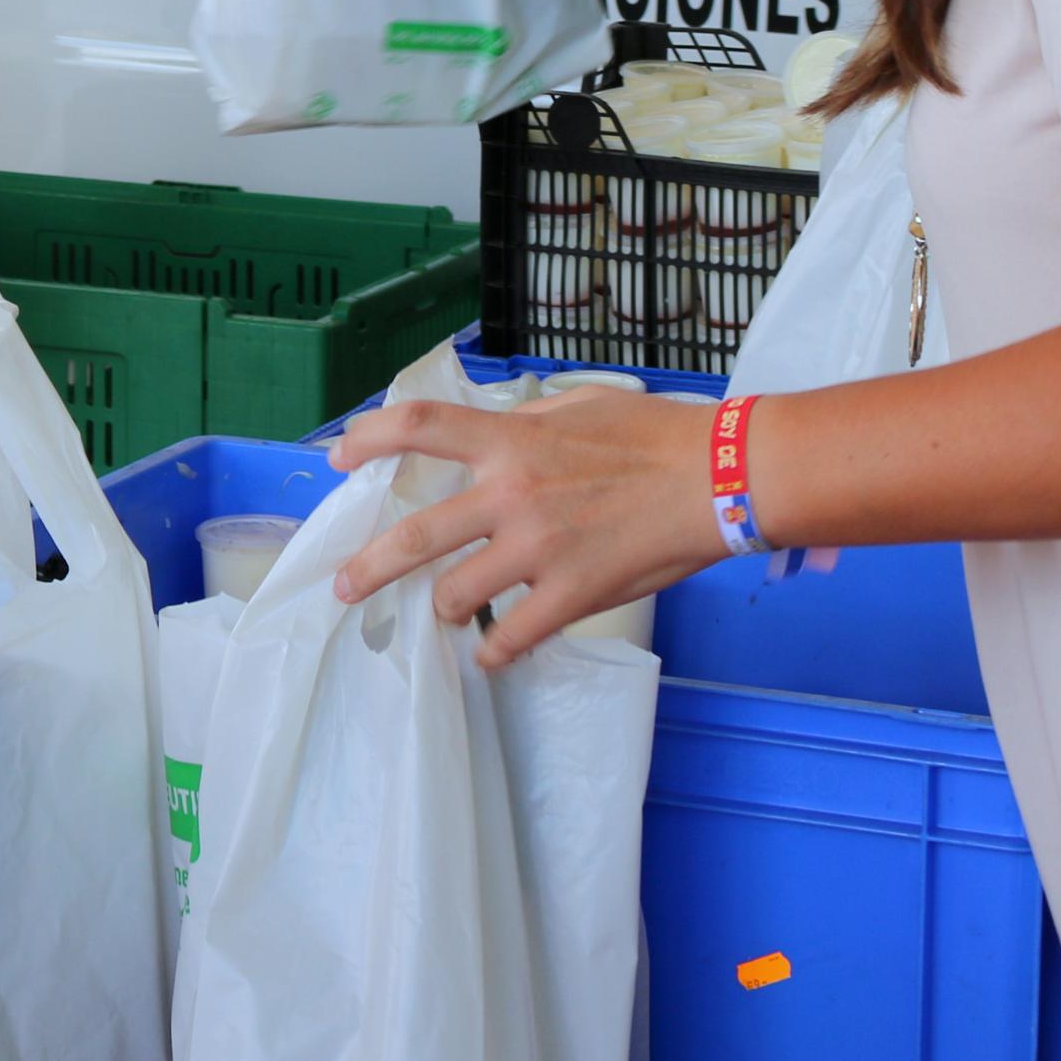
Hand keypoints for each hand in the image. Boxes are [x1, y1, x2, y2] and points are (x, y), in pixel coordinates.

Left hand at [327, 387, 721, 668]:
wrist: (720, 478)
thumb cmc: (659, 435)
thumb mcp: (582, 406)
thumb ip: (529, 421)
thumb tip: (497, 429)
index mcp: (513, 440)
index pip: (421, 426)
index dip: (369, 437)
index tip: (339, 456)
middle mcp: (511, 495)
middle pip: (414, 536)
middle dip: (368, 567)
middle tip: (346, 586)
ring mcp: (538, 550)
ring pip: (454, 594)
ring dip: (439, 608)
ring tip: (442, 613)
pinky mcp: (571, 595)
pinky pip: (509, 636)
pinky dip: (493, 650)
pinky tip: (491, 653)